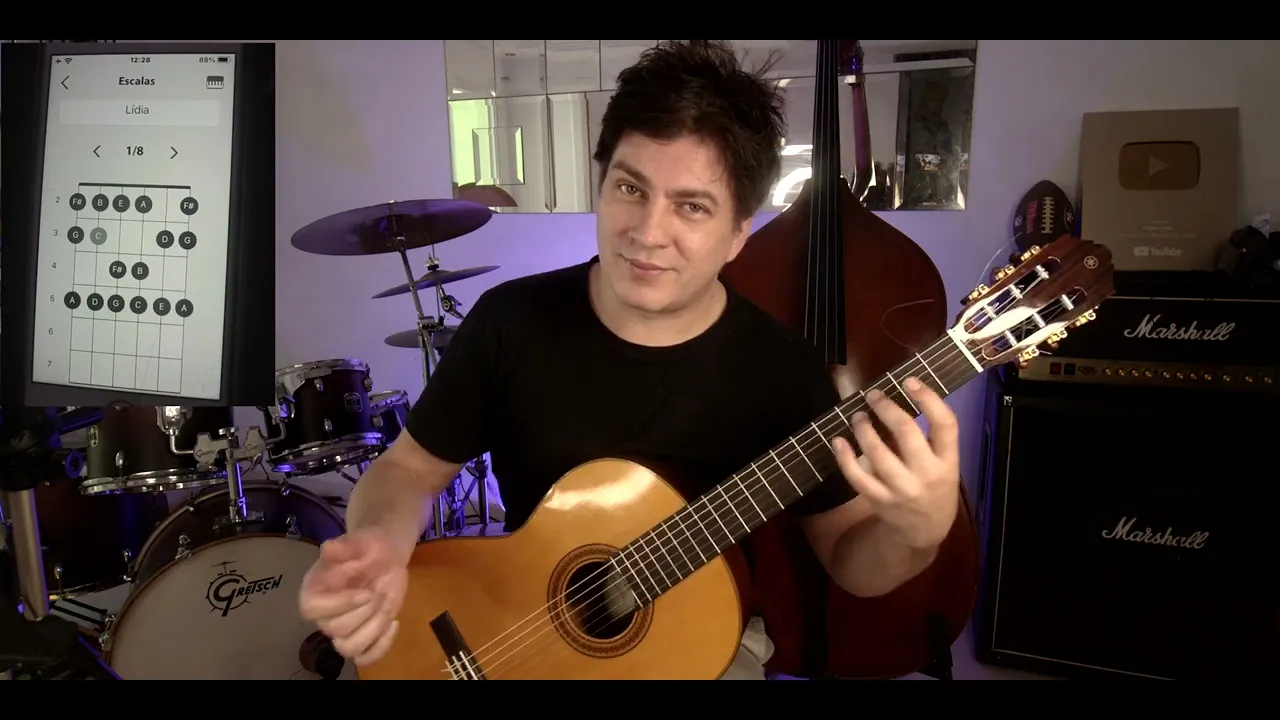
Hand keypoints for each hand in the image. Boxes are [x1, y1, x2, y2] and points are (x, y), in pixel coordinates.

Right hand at [299, 528, 407, 664]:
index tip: (365, 592)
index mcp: (315, 589)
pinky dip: (382, 646)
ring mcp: (344, 629)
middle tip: (379, 592)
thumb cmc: (368, 548)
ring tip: (386, 607)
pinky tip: (394, 622)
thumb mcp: (360, 541)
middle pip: (336, 630)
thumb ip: (345, 546)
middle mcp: (325, 614)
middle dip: (365, 612)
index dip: (340, 604)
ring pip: (349, 649)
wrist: (385, 556)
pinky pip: (365, 657)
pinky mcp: (363, 637)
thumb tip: (328, 548)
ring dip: (374, 630)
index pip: (312, 609)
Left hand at [831, 377, 960, 548]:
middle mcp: (927, 475)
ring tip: (857, 416)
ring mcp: (902, 489)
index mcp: (949, 461)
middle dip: (886, 408)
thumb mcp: (947, 464)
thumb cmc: (935, 486)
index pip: (945, 424)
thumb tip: (903, 396)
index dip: (928, 398)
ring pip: (877, 452)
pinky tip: (839, 440)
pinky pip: (857, 476)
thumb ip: (932, 438)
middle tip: (873, 395)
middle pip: (906, 432)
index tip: (909, 381)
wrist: (924, 531)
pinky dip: (844, 457)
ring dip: (863, 428)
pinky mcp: (879, 500)